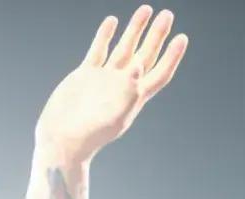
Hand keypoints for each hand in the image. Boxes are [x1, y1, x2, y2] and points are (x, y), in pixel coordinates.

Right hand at [34, 5, 187, 162]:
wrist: (62, 140)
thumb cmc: (89, 136)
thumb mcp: (113, 117)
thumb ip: (128, 92)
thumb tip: (139, 67)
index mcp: (134, 97)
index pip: (160, 72)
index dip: (172, 56)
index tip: (182, 38)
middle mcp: (122, 85)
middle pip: (145, 55)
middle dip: (157, 36)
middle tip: (167, 15)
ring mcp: (104, 79)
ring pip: (124, 48)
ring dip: (135, 29)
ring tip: (145, 9)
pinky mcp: (86, 75)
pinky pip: (99, 50)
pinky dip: (105, 35)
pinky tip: (112, 21)